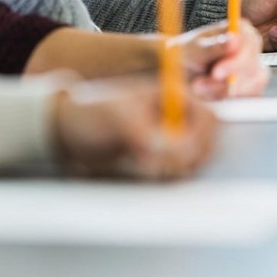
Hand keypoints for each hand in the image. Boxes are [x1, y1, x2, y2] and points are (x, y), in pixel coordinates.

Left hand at [53, 79, 218, 179]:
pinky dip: (165, 179)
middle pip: (208, 144)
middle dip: (192, 159)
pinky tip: (141, 173)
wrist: (68, 133)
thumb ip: (146, 135)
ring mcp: (171, 142)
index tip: (184, 155)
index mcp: (173, 97)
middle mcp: (177, 120)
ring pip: (193, 164)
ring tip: (145, 168)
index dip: (203, 139)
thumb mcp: (117, 119)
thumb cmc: (90, 115)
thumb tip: (174, 156)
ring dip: (176, 172)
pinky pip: (176, 176)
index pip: (208, 118)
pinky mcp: (161, 162)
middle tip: (166, 168)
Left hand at [170, 21, 269, 99]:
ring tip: (198, 88)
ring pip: (251, 85)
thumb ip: (212, 47)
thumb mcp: (193, 50)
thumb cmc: (187, 56)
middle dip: (225, 81)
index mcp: (241, 30)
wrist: (181, 73)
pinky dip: (228, 100)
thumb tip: (232, 40)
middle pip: (252, 66)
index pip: (249, 43)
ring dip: (223, 92)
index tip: (216, 74)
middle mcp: (251, 49)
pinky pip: (248, 98)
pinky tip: (209, 95)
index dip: (235, 61)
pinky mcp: (252, 89)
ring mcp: (254, 69)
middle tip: (200, 86)